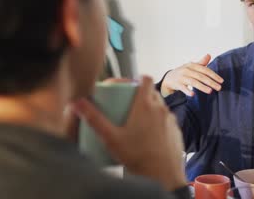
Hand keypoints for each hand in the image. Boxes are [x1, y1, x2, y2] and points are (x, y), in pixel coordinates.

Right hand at [72, 76, 186, 190]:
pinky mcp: (177, 132)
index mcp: (145, 105)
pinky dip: (159, 122)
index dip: (137, 78)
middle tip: (127, 103)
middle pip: (152, 93)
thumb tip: (77, 103)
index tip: (127, 84)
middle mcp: (161, 109)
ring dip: (150, 109)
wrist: (163, 175)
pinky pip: (167, 121)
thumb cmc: (137, 156)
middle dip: (141, 94)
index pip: (145, 79)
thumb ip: (94, 119)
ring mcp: (171, 120)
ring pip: (160, 107)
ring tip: (137, 121)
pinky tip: (149, 135)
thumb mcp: (110, 137)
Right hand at [161, 54, 223, 96]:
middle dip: (211, 82)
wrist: (169, 78)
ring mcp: (181, 77)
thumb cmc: (184, 72)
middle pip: (201, 76)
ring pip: (193, 82)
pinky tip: (193, 95)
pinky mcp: (177, 84)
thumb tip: (209, 55)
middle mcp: (187, 70)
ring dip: (202, 87)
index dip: (214, 75)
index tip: (221, 81)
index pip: (205, 70)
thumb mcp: (192, 66)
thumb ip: (201, 63)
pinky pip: (183, 88)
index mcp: (192, 65)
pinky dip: (187, 91)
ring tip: (210, 91)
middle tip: (219, 88)